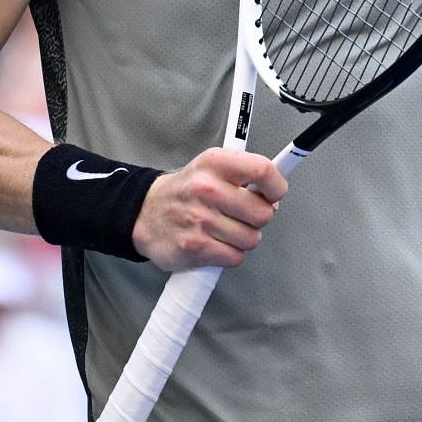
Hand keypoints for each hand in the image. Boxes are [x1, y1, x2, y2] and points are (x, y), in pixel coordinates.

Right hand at [133, 148, 286, 271]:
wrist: (145, 213)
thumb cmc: (186, 191)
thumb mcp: (212, 168)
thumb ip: (245, 175)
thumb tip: (275, 193)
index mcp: (215, 163)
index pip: (262, 170)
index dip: (277, 186)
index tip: (274, 193)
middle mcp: (207, 189)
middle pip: (263, 213)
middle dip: (259, 217)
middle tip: (243, 214)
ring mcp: (200, 220)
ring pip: (251, 238)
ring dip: (243, 238)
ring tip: (225, 228)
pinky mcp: (196, 248)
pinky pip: (236, 257)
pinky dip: (230, 254)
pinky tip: (216, 242)